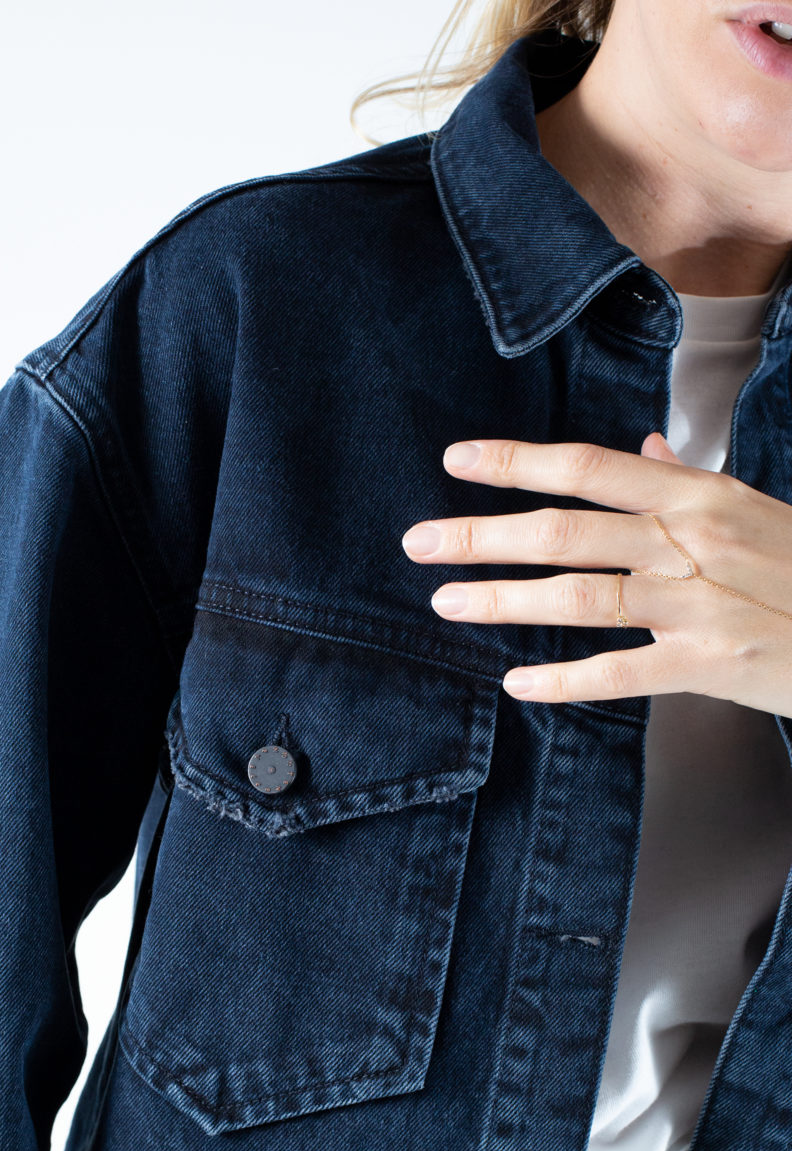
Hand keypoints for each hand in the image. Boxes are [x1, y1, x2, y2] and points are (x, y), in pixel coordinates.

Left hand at [401, 433, 791, 715]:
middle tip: (419, 542)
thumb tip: (645, 448)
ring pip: (583, 598)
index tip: (456, 461)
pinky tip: (517, 682)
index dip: (517, 464)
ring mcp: (697, 604)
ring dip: (506, 600)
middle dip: (484, 535)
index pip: (589, 468)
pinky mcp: (708, 664)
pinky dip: (565, 680)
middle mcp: (690, 542)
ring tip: (447, 603)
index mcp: (697, 495)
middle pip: (568, 532)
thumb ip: (688, 481)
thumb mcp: (752, 508)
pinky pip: (621, 672)